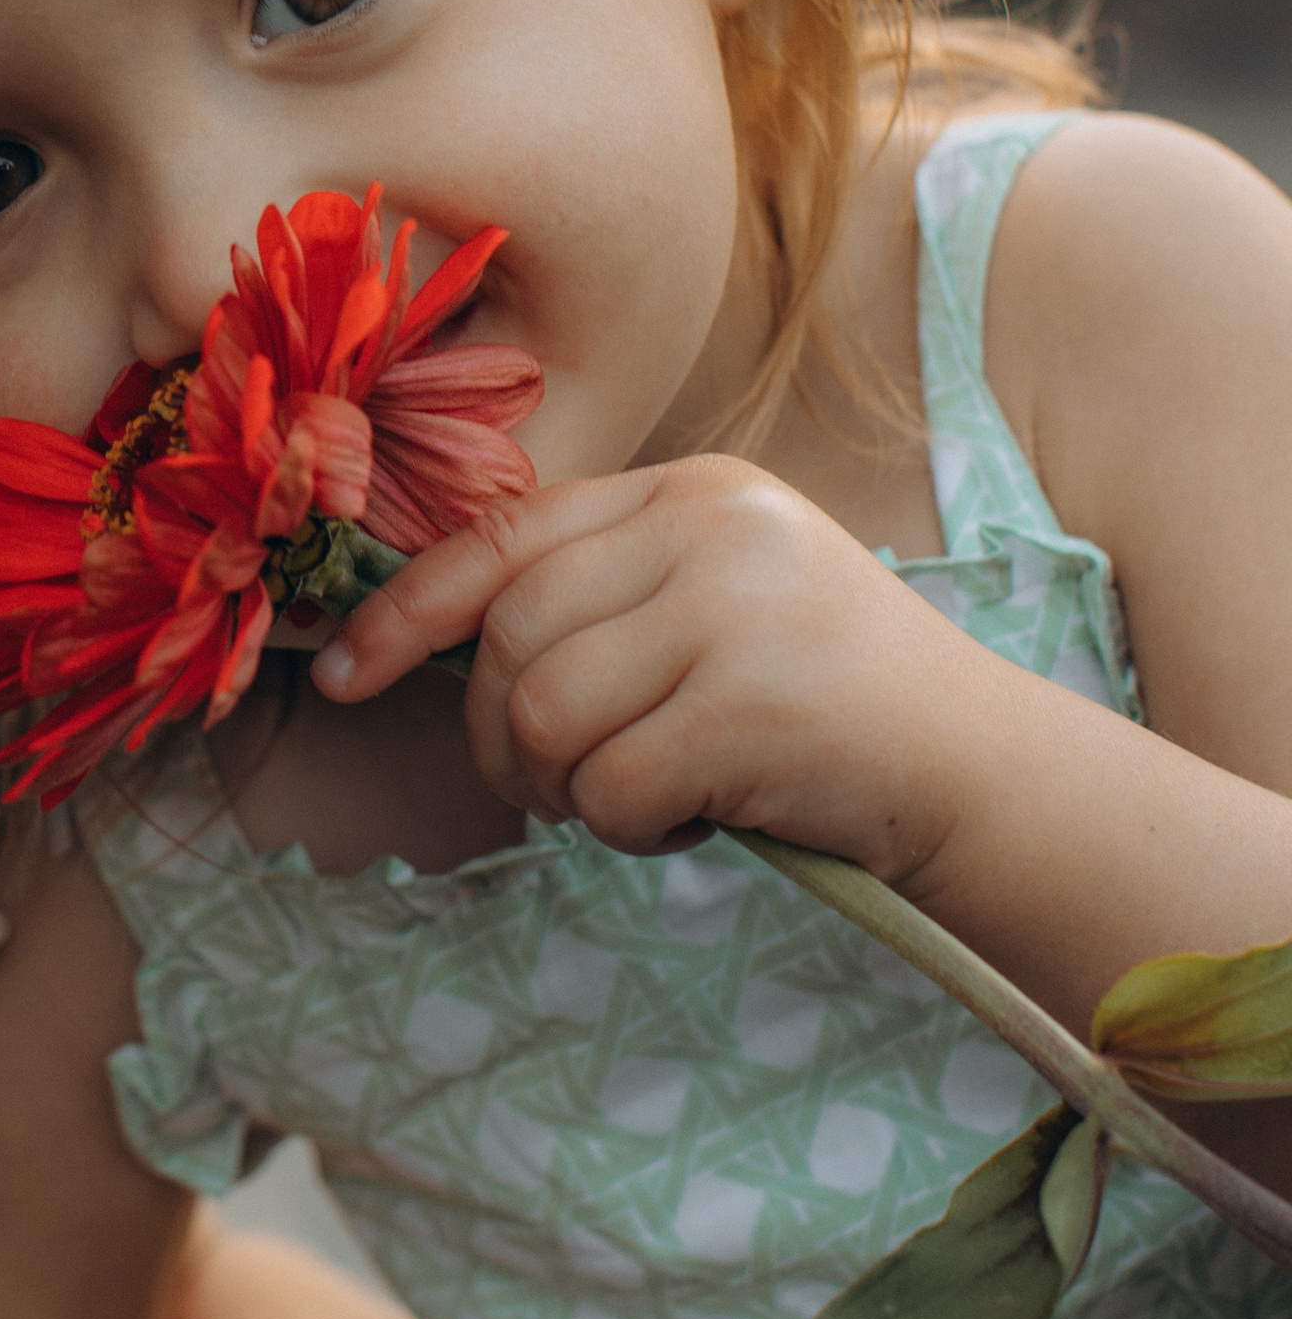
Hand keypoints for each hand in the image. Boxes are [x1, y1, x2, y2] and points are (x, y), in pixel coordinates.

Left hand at [314, 455, 1014, 885]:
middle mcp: (710, 527)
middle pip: (511, 636)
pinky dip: (628, 828)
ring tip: (635, 799)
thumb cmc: (819, 703)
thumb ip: (598, 596)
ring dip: (566, 788)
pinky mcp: (756, 704)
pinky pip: (613, 786)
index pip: (502, 537)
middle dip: (502, 737)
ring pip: (546, 713)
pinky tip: (691, 820)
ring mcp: (737, 609)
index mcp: (689, 490)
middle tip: (556, 787)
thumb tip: (424, 642)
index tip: (340, 675)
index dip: (404, 611)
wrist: (977, 770)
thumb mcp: (712, 604)